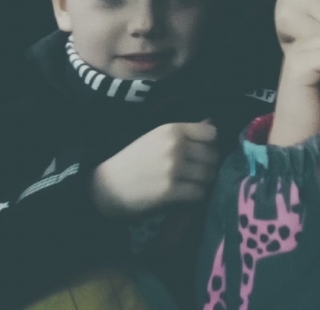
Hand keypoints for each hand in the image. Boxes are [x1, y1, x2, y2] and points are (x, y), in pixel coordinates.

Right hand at [90, 121, 219, 216]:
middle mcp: (175, 146)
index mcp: (172, 130)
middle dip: (208, 166)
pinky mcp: (170, 191)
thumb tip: (212, 122)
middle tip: (197, 173)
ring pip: (209, 175)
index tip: (201, 154)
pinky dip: (196, 197)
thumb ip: (184, 132)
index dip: (210, 145)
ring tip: (190, 185)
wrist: (106, 186)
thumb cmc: (132, 160)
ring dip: (203, 182)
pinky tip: (185, 196)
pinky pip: (199, 193)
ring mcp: (174, 168)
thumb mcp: (156, 137)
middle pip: (213, 156)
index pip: (211, 134)